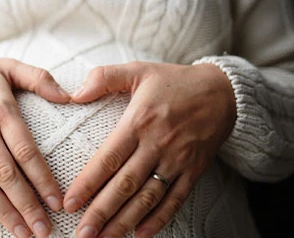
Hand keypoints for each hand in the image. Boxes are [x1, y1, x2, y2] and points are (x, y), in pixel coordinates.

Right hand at [0, 50, 70, 237]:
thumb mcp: (7, 65)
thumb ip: (39, 78)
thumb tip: (70, 95)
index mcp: (0, 108)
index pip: (25, 150)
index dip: (43, 179)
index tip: (59, 202)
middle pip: (5, 173)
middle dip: (26, 205)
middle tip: (44, 230)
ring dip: (3, 211)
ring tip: (22, 232)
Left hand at [63, 61, 236, 237]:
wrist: (224, 91)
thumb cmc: (173, 81)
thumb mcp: (138, 70)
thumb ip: (104, 78)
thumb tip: (73, 94)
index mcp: (139, 122)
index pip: (108, 158)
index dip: (88, 183)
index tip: (69, 203)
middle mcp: (157, 144)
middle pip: (125, 185)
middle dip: (101, 212)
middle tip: (82, 234)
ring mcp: (177, 160)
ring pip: (147, 198)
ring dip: (124, 222)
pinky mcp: (194, 171)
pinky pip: (175, 199)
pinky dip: (159, 219)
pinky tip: (141, 235)